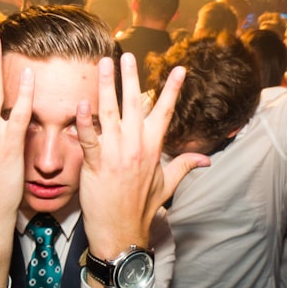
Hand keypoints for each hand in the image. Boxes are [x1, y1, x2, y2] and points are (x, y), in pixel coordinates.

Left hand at [76, 53, 208, 259]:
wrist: (122, 232)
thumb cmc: (142, 208)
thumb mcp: (167, 184)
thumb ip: (183, 165)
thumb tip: (206, 159)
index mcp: (154, 147)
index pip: (165, 111)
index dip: (173, 89)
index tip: (180, 68)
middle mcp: (136, 146)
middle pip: (135, 103)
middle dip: (131, 77)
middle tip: (126, 54)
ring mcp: (116, 153)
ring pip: (110, 112)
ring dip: (106, 86)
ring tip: (102, 64)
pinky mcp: (96, 164)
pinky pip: (88, 137)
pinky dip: (84, 120)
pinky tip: (80, 103)